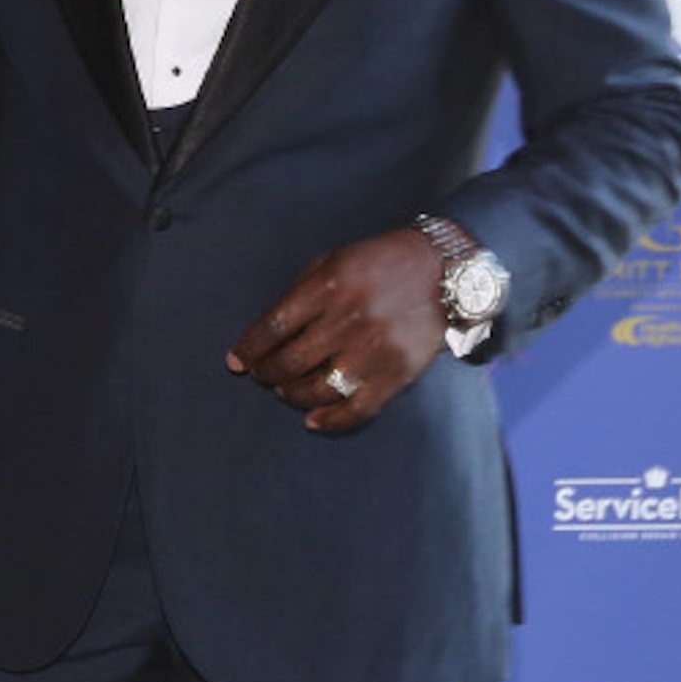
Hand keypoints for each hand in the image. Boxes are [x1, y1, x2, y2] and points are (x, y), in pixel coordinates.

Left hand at [225, 228, 445, 431]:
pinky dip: (331, 420)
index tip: (235, 362)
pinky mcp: (398, 373)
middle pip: (290, 362)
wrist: (444, 270)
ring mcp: (374, 351)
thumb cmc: (379, 263)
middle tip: (262, 374)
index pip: (273, 328)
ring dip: (292, 394)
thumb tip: (265, 334)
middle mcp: (348, 321)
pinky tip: (312, 420)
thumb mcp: (332, 261)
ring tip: (285, 389)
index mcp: (327, 288)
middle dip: (266, 373)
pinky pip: (358, 409)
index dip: (249, 349)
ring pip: (318, 389)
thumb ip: (299, 294)